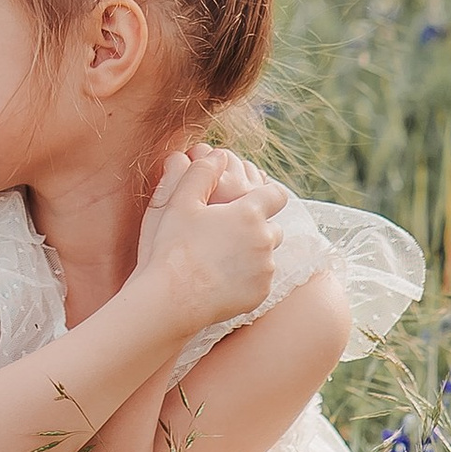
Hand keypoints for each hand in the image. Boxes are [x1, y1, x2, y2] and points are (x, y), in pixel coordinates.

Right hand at [132, 145, 284, 336]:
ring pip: (267, 255)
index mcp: (248, 213)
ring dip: (252, 253)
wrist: (174, 297)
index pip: (277, 195)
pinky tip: (223, 277)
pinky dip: (248, 277)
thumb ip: (202, 173)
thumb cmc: (174, 246)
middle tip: (228, 232)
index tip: (253, 200)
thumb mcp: (180, 202)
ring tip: (221, 257)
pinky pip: (261, 280)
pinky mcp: (260, 293)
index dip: (267, 194)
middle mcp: (264, 240)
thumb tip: (219, 154)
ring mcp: (264, 269)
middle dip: (257, 227)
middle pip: (273, 227)